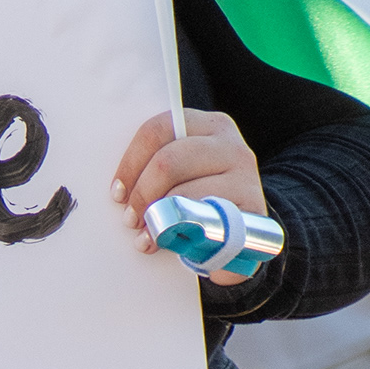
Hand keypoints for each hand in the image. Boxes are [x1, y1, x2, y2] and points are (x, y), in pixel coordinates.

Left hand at [110, 110, 265, 248]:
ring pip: (182, 192)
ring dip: (156, 217)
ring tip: (146, 235)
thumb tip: (120, 190)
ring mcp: (244, 173)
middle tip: (130, 218)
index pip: (157, 130)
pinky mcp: (251, 205)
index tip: (118, 192)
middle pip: (167, 161)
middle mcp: (229, 144)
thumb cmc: (203, 199)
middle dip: (142, 193)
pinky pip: (204, 217)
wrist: (246, 232)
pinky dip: (180, 233)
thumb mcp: (183, 173)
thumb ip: (159, 167)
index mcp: (206, 125)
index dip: (130, 163)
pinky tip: (169, 242)